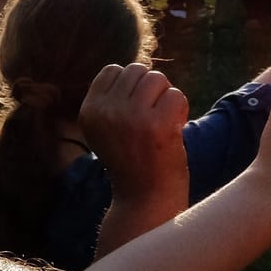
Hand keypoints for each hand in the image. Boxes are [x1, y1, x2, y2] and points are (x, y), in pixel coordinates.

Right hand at [80, 63, 188, 202]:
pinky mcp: (157, 125)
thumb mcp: (105, 131)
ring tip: (163, 121)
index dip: (130, 85)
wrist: (144, 199)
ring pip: (157, 78)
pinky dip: (181, 110)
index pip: (112, 71)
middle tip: (153, 115)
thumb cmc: (131, 162)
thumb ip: (111, 102)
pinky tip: (174, 129)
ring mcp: (130, 117)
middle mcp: (105, 111)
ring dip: (167, 97)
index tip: (136, 108)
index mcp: (88, 111)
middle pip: (137, 71)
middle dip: (151, 89)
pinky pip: (176, 95)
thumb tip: (137, 71)